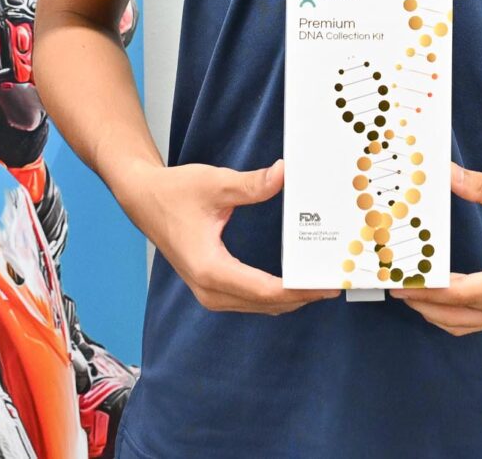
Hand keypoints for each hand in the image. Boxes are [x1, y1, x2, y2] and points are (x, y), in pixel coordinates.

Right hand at [112, 159, 335, 315]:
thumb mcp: (216, 184)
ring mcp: (210, 293)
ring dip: (292, 299)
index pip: (265, 290)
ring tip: (322, 283)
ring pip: (261, 306)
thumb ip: (252, 184)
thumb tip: (283, 174)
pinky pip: (251, 300)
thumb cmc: (174, 192)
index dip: (300, 289)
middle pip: (267, 303)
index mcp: (209, 268)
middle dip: (303, 295)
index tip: (326, 284)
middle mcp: (209, 289)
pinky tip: (297, 283)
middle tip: (336, 283)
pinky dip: (276, 295)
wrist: (145, 199)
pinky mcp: (212, 288)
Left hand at [396, 165, 481, 335]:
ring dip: (433, 311)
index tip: (400, 280)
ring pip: (463, 324)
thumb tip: (446, 176)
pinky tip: (433, 294)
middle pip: (458, 314)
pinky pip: (474, 321)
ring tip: (405, 289)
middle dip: (422, 301)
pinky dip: (450, 312)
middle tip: (391, 284)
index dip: (428, 288)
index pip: (463, 293)